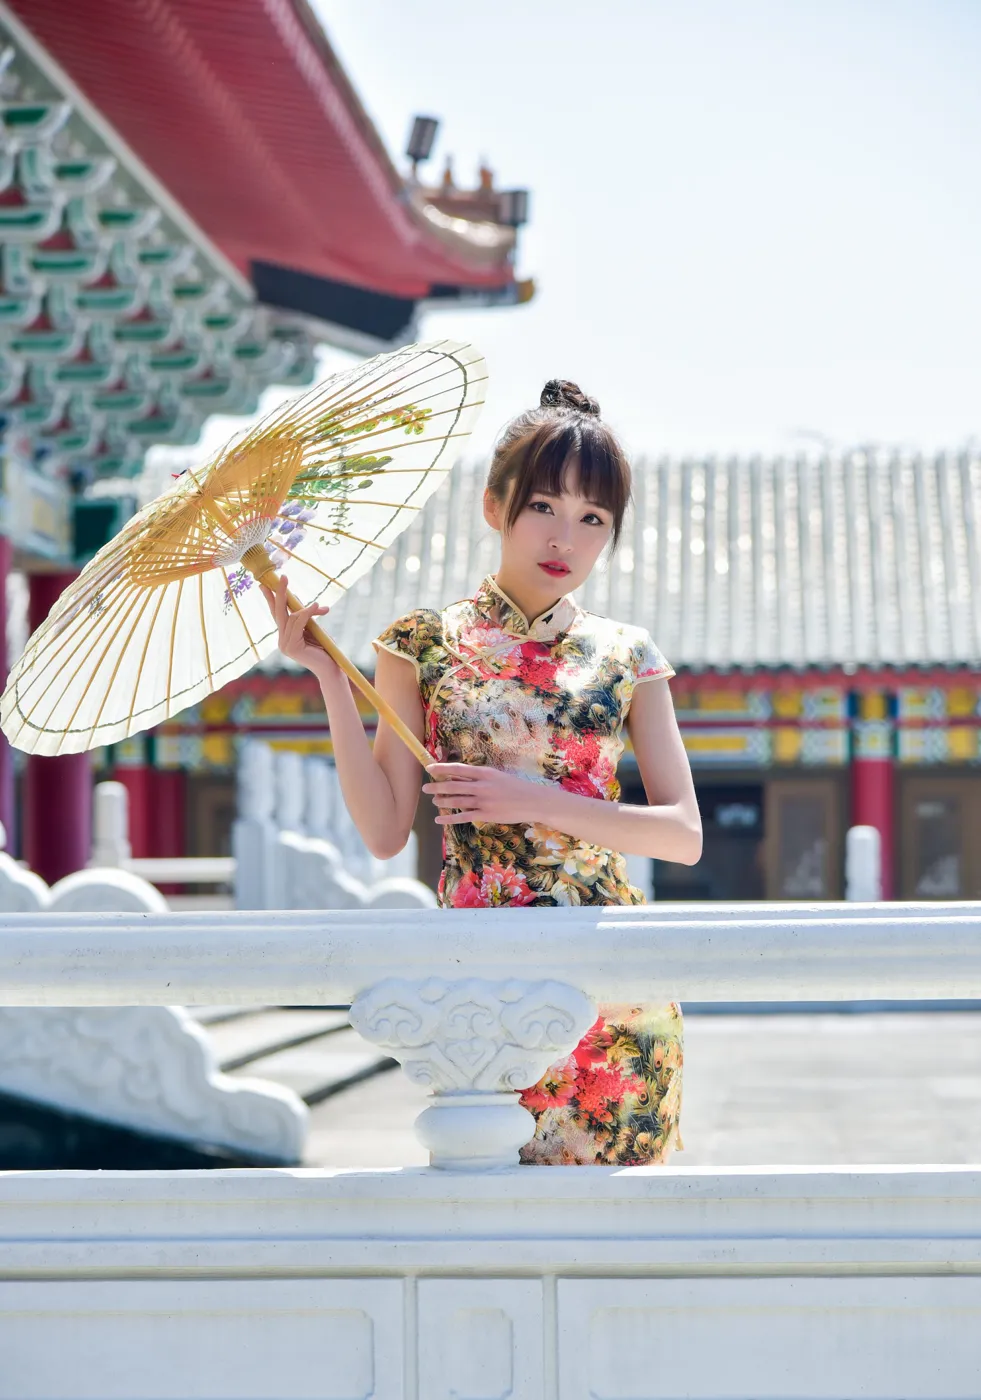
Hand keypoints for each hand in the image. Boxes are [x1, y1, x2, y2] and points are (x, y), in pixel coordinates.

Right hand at [260, 575, 339, 683]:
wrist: (331, 669)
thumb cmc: (325, 649)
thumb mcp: (315, 629)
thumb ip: (308, 617)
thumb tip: (308, 602)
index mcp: (285, 636)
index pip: (276, 614)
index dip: (271, 599)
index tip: (265, 585)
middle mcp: (281, 641)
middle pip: (278, 613)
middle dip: (280, 593)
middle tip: (283, 577)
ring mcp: (284, 645)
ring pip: (291, 618)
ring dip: (305, 609)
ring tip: (318, 606)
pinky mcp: (292, 647)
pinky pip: (299, 624)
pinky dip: (307, 614)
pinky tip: (317, 607)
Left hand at [423, 762, 544, 825]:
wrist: (533, 801)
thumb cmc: (516, 787)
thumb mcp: (497, 777)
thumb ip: (480, 777)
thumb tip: (459, 777)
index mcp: (485, 773)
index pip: (458, 769)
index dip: (442, 768)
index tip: (429, 768)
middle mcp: (482, 786)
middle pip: (453, 785)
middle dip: (437, 786)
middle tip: (425, 788)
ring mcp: (483, 801)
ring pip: (456, 801)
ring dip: (442, 801)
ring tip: (433, 800)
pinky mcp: (485, 815)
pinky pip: (462, 817)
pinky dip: (449, 818)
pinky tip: (439, 819)